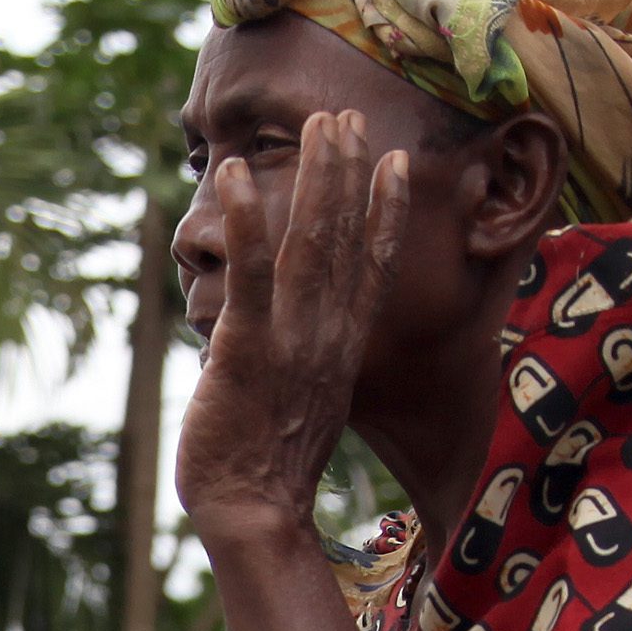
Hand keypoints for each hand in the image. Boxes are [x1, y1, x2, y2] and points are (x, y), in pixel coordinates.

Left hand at [175, 110, 411, 545]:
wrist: (256, 515)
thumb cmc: (266, 471)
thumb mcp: (301, 406)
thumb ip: (303, 367)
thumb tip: (292, 350)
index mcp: (342, 348)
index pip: (372, 266)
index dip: (386, 210)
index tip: (396, 161)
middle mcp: (328, 335)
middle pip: (347, 238)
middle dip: (350, 172)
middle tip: (350, 114)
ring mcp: (292, 339)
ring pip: (311, 243)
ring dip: (317, 177)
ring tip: (320, 122)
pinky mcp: (248, 349)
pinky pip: (251, 276)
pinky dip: (248, 221)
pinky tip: (235, 177)